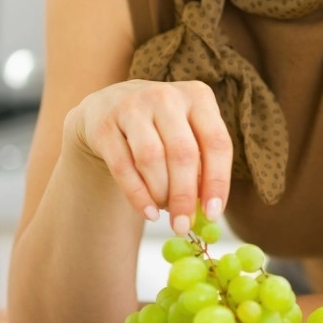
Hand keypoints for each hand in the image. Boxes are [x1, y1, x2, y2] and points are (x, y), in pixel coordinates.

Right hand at [65, 79, 232, 234]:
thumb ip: (201, 164)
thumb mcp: (187, 133)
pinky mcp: (104, 124)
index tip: (213, 213)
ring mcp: (132, 106)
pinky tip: (148, 212)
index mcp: (198, 96)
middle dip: (185, 196)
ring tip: (165, 212)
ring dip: (161, 194)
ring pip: (151, 159)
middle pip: (183, 153)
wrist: (108, 107)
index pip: (217, 142)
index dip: (218, 181)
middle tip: (184, 226)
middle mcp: (166, 97)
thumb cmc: (160, 128)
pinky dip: (137, 195)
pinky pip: (123, 166)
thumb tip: (209, 211)